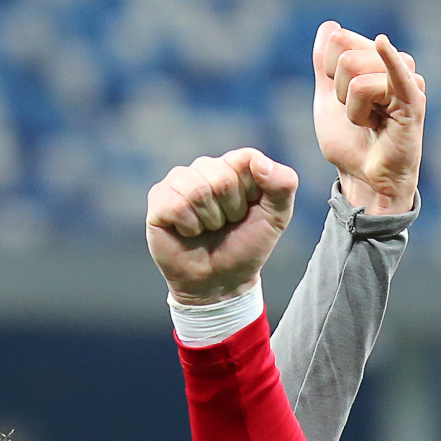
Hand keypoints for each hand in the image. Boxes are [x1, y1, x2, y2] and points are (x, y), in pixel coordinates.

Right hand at [146, 148, 300, 305]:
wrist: (220, 282)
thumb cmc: (245, 246)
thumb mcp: (276, 217)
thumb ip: (283, 185)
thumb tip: (259, 161)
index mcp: (233, 166)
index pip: (246, 158)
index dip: (251, 192)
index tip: (249, 211)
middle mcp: (205, 167)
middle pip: (222, 176)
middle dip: (231, 210)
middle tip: (226, 224)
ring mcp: (178, 181)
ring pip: (198, 190)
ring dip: (210, 220)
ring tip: (208, 228)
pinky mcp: (158, 200)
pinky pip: (177, 205)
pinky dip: (190, 227)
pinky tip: (189, 232)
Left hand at [312, 24, 423, 216]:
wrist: (364, 180)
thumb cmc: (351, 144)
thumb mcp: (328, 99)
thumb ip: (326, 64)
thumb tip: (330, 27)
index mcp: (377, 60)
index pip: (338, 40)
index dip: (330, 73)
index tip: (345, 99)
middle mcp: (395, 65)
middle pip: (346, 57)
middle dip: (341, 93)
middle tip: (361, 116)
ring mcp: (406, 82)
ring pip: (357, 76)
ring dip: (353, 109)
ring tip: (372, 124)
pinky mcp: (412, 103)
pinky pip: (395, 75)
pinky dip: (389, 61)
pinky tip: (383, 45)